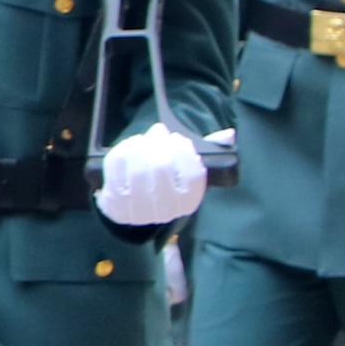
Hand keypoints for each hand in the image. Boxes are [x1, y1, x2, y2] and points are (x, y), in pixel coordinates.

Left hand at [95, 123, 209, 226]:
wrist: (133, 204)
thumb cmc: (166, 180)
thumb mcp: (188, 166)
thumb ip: (211, 149)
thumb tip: (229, 134)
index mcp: (189, 202)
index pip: (193, 175)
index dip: (185, 151)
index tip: (178, 140)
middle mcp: (166, 212)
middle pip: (163, 168)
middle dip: (160, 143)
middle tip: (159, 133)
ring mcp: (139, 211)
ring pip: (138, 170)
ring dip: (142, 146)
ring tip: (145, 140)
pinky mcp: (115, 204)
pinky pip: (117, 171)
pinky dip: (123, 152)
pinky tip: (130, 148)